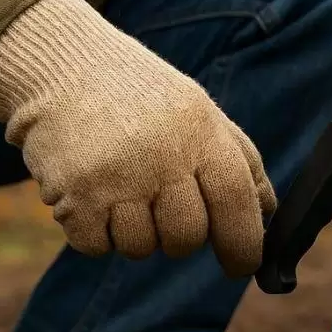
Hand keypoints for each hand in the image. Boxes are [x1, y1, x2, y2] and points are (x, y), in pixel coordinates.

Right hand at [0, 0, 274, 274]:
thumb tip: (270, 215)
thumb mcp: (201, 113)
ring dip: (133, 233)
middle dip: (178, 236)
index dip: (244, 245)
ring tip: (121, 189)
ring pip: (140, 248)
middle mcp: (160, 154)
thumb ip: (242, 163)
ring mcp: (115, 176)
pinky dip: (95, 232)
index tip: (240, 266)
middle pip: (187, 239)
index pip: (237, 203)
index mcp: (200, 131)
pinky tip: (92, 193)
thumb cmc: (142, 98)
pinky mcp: (73, 193)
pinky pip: (96, 246)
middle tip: (160, 205)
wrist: (61, 65)